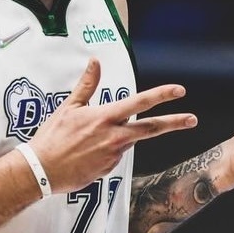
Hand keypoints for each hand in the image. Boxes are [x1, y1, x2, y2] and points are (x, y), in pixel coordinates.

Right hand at [29, 58, 197, 192]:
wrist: (41, 170)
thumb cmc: (52, 137)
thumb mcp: (68, 107)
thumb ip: (87, 84)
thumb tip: (95, 62)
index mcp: (105, 118)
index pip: (139, 103)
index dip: (161, 95)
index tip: (179, 91)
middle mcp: (114, 137)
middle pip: (151, 129)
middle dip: (174, 123)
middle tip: (192, 119)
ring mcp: (113, 155)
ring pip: (127, 141)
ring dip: (118, 137)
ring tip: (87, 141)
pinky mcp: (108, 169)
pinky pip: (114, 156)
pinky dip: (105, 151)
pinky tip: (86, 153)